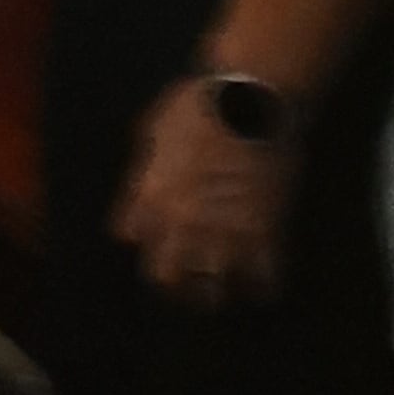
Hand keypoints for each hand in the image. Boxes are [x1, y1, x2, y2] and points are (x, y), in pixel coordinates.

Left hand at [114, 79, 297, 303]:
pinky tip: (263, 279)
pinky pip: (262, 284)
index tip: (159, 241)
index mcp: (147, 196)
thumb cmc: (197, 104)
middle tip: (191, 280)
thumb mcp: (151, 130)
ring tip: (226, 287)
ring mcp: (221, 236)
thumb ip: (144, 170)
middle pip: (165, 278)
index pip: (130, 238)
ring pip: (212, 292)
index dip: (146, 241)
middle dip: (175, 282)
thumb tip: (141, 191)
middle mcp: (178, 225)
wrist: (250, 102)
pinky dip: (262, 287)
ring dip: (218, 292)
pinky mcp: (263, 238)